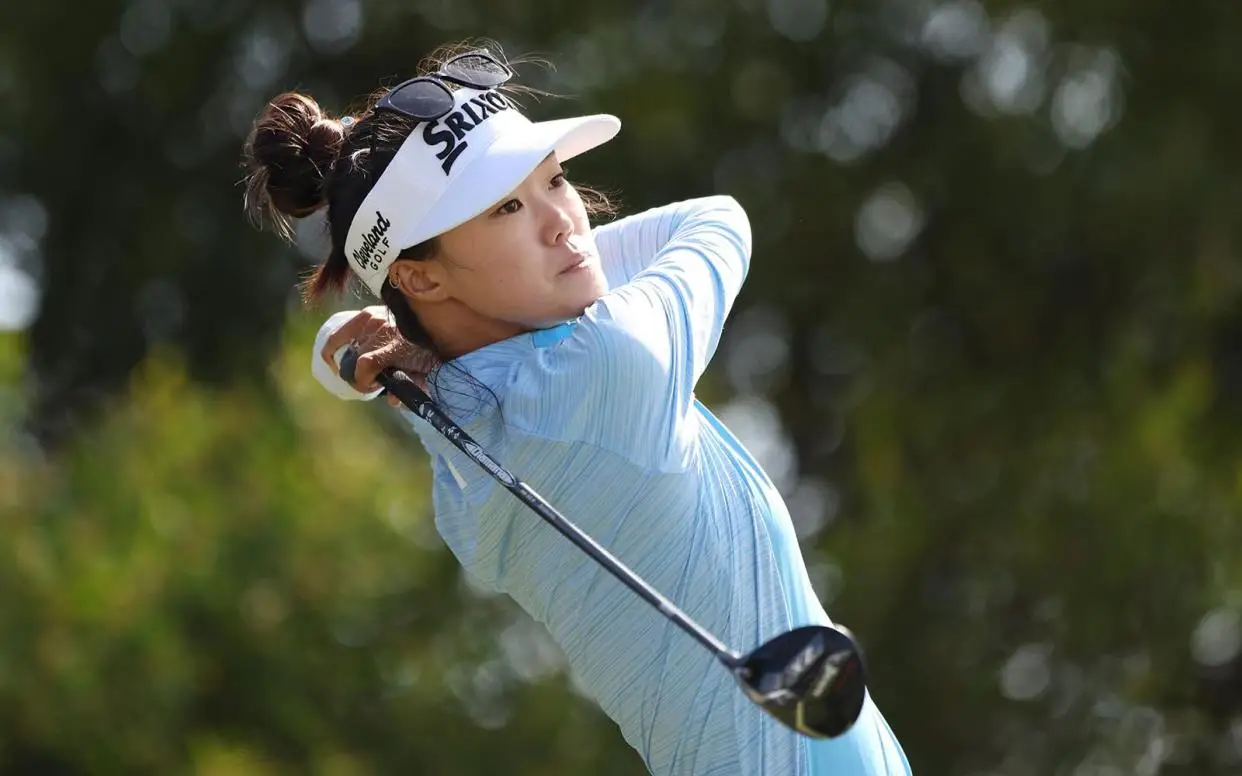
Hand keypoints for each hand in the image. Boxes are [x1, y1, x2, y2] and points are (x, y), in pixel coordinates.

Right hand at [319, 306, 438, 406]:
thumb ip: (410, 386)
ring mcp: (372, 319)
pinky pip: (339, 333)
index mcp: (397, 345)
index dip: (363, 382)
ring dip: (348, 362)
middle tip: (368, 382)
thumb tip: (392, 400)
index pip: (365, 364)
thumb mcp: (425, 371)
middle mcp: (381, 329)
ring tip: (355, 370)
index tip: (371, 388)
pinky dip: (333, 347)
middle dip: (358, 376)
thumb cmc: (431, 351)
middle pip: (355, 358)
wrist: (438, 322)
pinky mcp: (367, 313)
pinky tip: (333, 359)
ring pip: (345, 346)